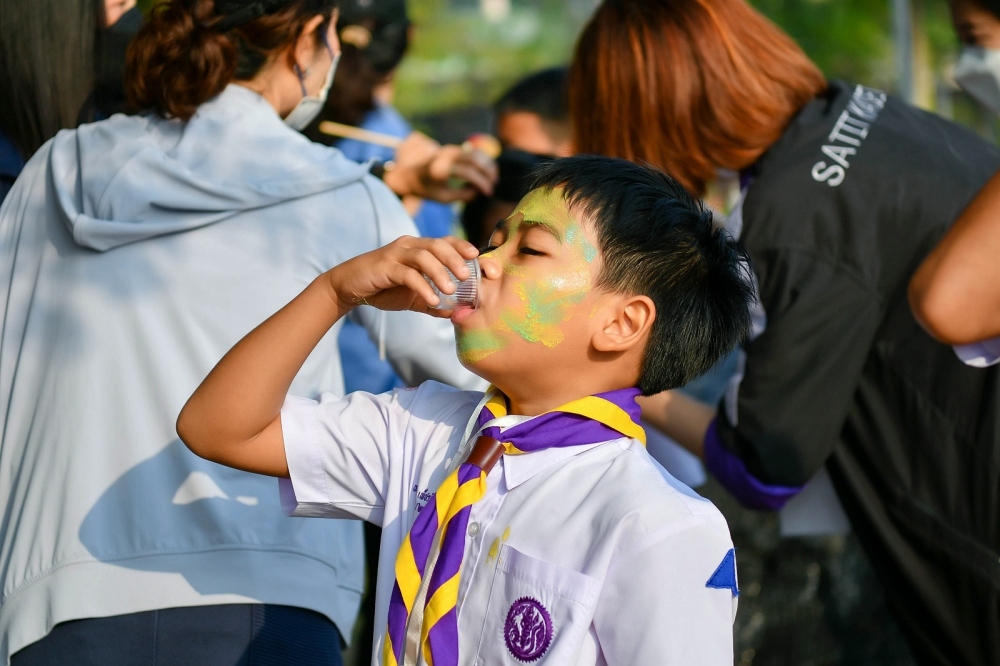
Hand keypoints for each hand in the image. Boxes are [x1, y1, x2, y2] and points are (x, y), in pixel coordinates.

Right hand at [325, 236, 478, 315]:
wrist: (350, 287)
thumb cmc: (384, 288)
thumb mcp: (413, 296)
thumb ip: (433, 301)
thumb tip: (455, 312)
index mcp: (419, 248)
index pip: (446, 242)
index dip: (465, 248)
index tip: (481, 259)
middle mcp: (409, 245)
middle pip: (438, 245)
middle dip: (456, 258)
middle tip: (469, 276)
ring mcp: (396, 253)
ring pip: (424, 256)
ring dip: (440, 272)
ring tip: (451, 290)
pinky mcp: (385, 266)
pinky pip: (407, 274)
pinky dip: (422, 286)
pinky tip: (431, 299)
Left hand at [383, 132, 497, 201]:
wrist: (408, 174)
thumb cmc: (426, 189)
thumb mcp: (443, 197)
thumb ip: (462, 195)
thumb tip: (480, 191)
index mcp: (439, 170)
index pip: (467, 172)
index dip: (481, 182)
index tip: (489, 192)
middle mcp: (443, 155)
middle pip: (472, 158)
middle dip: (486, 169)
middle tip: (495, 182)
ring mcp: (446, 149)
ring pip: (472, 151)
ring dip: (486, 162)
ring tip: (493, 175)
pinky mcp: (449, 147)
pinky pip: (469, 149)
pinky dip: (480, 157)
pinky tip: (487, 167)